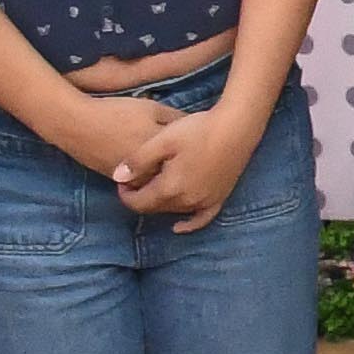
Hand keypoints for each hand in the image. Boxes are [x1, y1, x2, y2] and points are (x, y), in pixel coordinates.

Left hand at [108, 96, 263, 228]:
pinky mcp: (220, 197)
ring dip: (161, 202)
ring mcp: (205, 201)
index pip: (138, 203)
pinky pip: (202, 218)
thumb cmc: (198, 130)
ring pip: (174, 210)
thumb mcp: (162, 140)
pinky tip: (179, 227)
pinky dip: (190, 224)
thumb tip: (116, 177)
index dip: (125, 194)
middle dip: (142, 196)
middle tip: (137, 179)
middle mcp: (187, 201)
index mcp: (170, 188)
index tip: (122, 180)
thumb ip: (137, 161)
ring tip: (156, 185)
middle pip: (155, 208)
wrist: (237, 126)